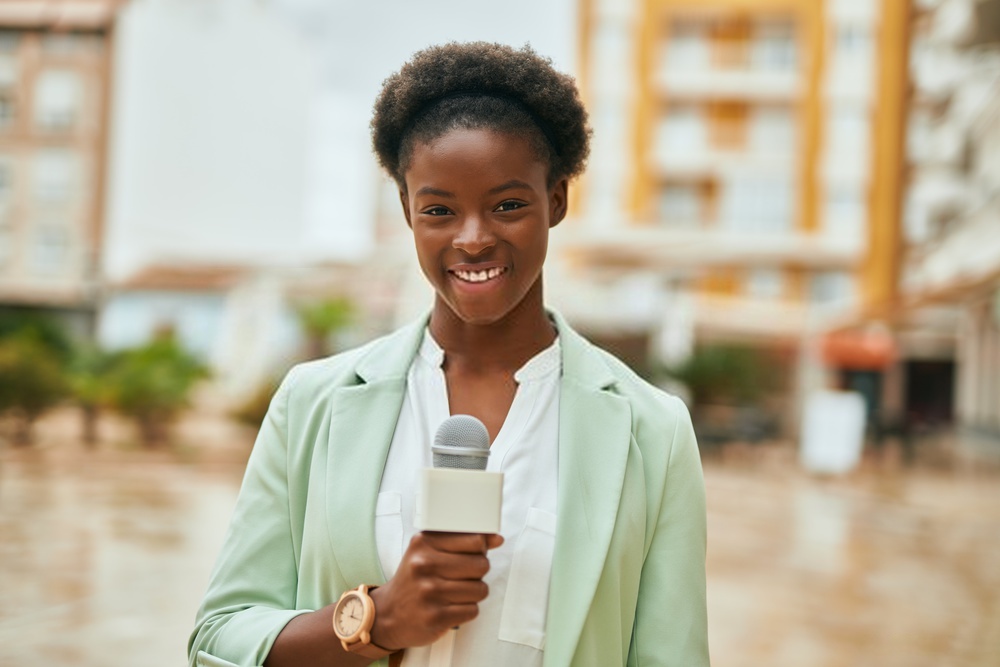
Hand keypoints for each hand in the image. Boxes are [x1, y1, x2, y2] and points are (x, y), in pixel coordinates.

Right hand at [369, 531, 503, 649]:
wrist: (387, 615)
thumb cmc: (415, 579)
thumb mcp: (429, 552)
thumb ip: (463, 542)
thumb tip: (498, 539)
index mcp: (424, 543)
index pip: (475, 540)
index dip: (480, 550)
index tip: (470, 555)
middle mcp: (424, 565)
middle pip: (481, 565)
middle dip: (478, 573)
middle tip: (461, 577)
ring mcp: (429, 592)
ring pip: (481, 589)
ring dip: (474, 594)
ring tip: (456, 594)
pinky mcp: (435, 617)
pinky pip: (473, 610)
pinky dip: (467, 611)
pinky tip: (451, 608)